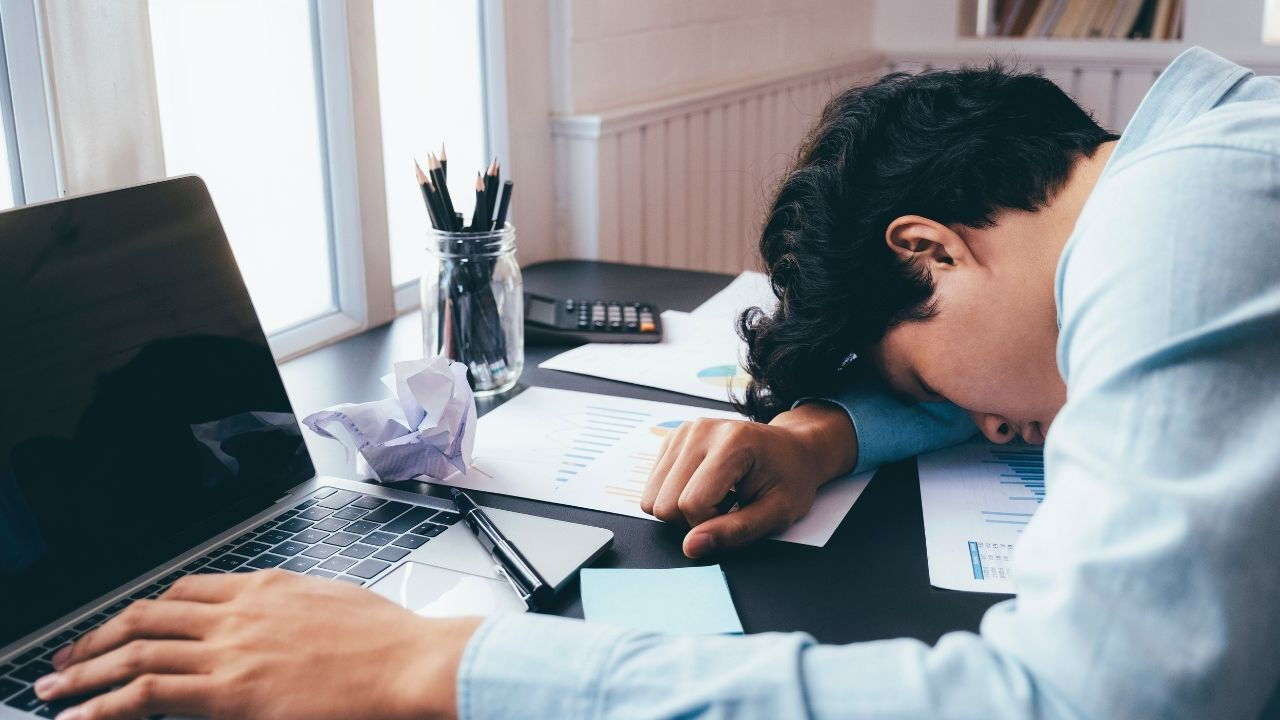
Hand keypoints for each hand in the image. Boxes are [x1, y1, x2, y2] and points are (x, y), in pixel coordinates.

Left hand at [35, 570, 481, 719]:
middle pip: (149, 614)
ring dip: (86, 668)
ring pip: (137, 649)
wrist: (409, 661)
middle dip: (99, 635)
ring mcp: (232, 648)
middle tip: (70, 654)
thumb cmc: (389, 640)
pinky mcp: (231, 690)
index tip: (127, 624)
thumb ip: (295, 609)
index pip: (187, 590)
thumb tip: (283, 622)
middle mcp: (239, 611)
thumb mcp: (334, 605)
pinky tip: (82, 714)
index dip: (146, 609)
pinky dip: (106, 703)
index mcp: (266, 586)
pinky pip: (151, 691)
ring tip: (54, 685)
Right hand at [641, 402, 856, 557]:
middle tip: (726, 506)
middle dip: (692, 519)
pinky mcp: (672, 439)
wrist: (792, 450)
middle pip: (664, 503)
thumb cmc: (790, 479)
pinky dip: (675, 495)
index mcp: (732, 442)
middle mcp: (701, 431)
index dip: (710, 525)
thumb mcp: (776, 513)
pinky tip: (704, 486)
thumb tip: (691, 547)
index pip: (692, 503)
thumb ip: (735, 532)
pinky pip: (652, 486)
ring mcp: (683, 432)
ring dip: (681, 508)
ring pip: (652, 498)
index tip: (736, 515)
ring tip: (716, 496)